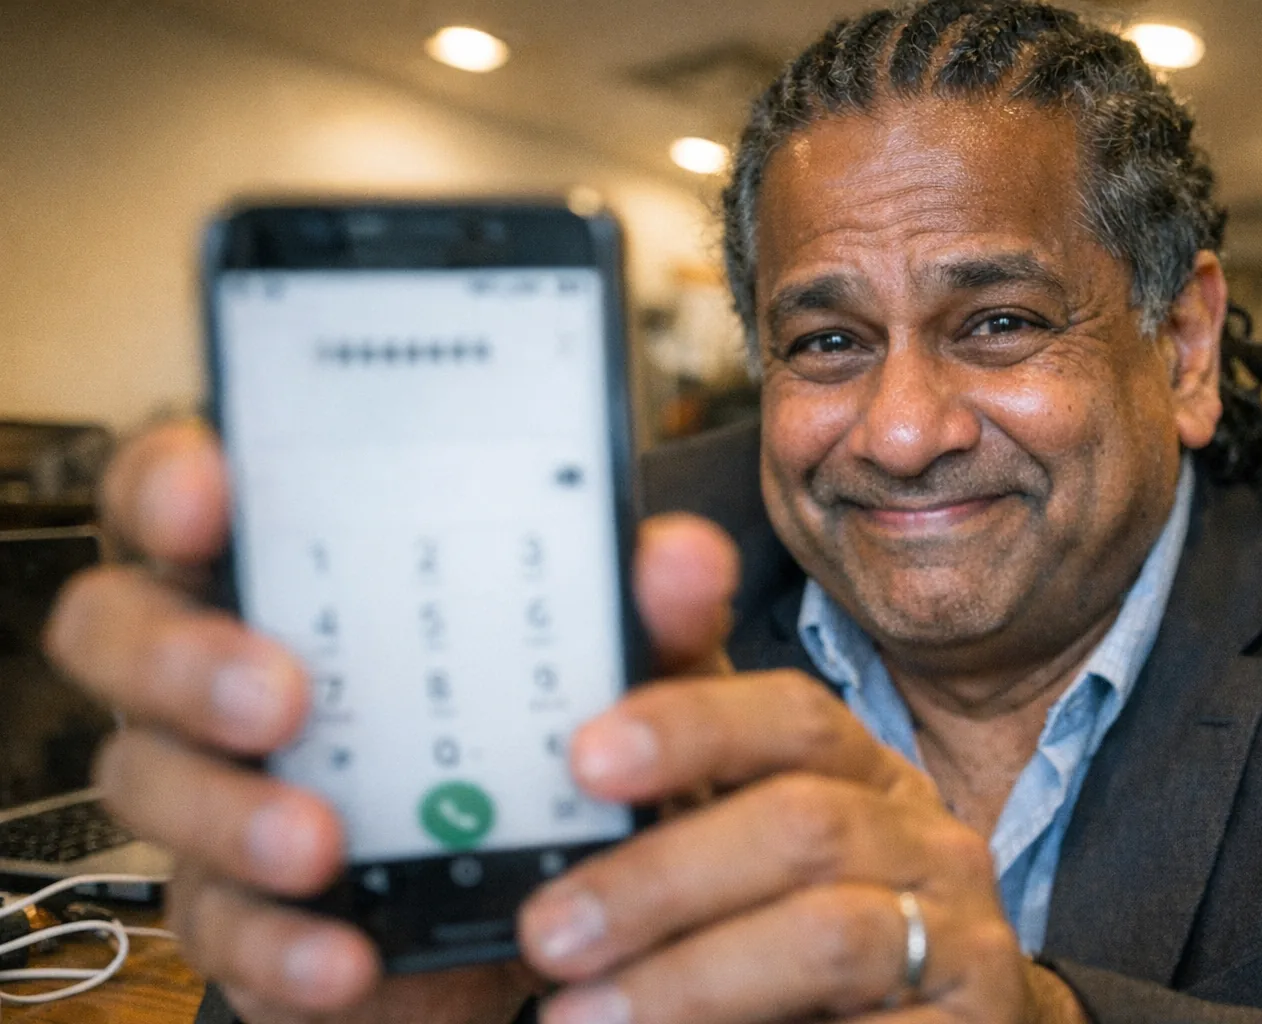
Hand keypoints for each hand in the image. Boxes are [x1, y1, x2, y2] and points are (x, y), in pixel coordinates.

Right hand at [43, 421, 739, 1022]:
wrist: (539, 898)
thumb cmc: (544, 740)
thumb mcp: (611, 669)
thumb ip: (639, 613)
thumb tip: (680, 557)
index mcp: (301, 572)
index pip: (186, 491)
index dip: (172, 482)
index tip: (213, 492)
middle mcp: (228, 662)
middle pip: (120, 626)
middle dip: (183, 655)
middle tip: (283, 691)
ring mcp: (217, 783)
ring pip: (148, 777)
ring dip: (229, 809)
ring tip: (322, 841)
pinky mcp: (237, 902)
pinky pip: (217, 922)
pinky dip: (278, 941)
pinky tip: (347, 956)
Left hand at [518, 676, 1087, 1022]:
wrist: (936, 1023)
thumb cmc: (795, 911)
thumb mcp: (736, 822)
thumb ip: (687, 730)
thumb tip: (647, 563)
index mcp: (855, 767)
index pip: (789, 714)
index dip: (691, 725)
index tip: (585, 758)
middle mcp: (921, 833)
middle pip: (801, 824)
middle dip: (659, 879)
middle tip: (546, 931)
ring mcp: (962, 932)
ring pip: (829, 935)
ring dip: (690, 981)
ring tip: (577, 1021)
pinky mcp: (976, 1023)